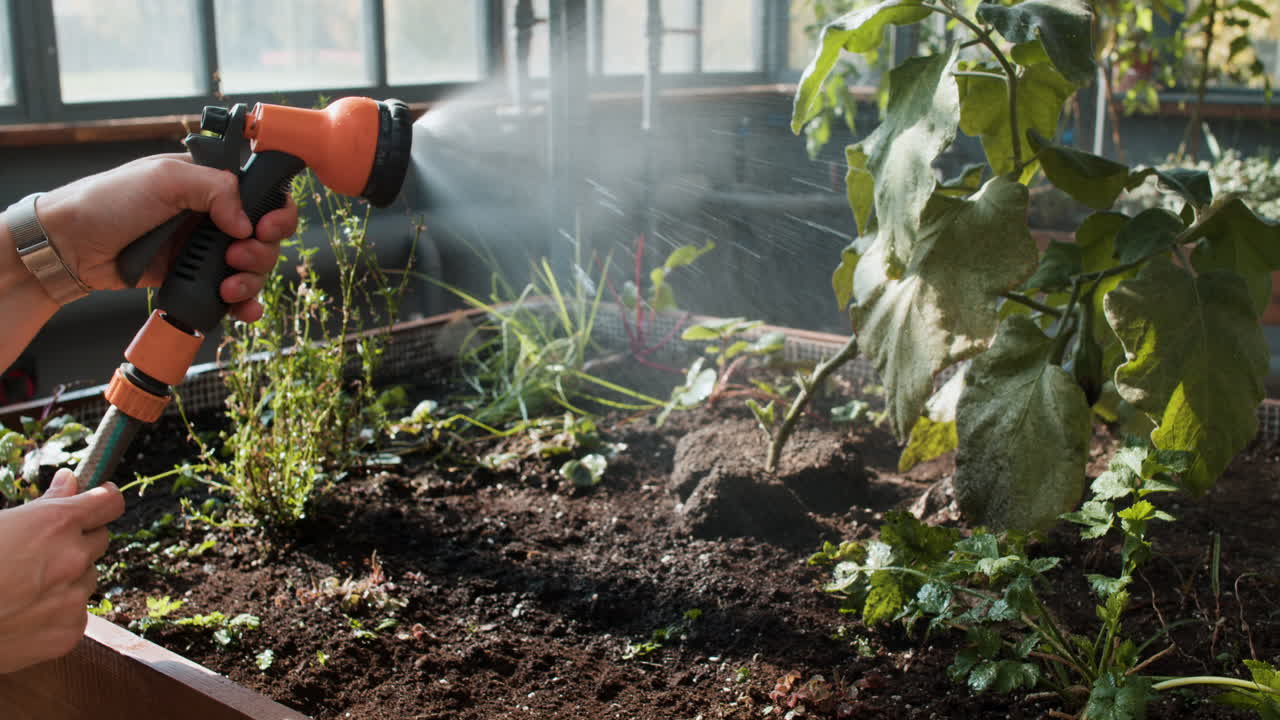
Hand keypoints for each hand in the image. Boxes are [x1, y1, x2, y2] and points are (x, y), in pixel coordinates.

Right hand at [0, 470, 124, 672]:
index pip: (108, 502)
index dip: (106, 499)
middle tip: (43, 552)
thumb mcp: (0, 523)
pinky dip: (58, 613)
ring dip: (68, 579)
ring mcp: (74, 597)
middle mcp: (73, 557)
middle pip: (99, 540)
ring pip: (87, 578)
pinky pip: (76, 613)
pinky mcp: (71, 630)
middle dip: (79, 541)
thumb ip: (44, 503)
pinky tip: (24, 614)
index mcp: (56, 523)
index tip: (104, 500)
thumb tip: (69, 480)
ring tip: (24, 587)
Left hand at [34, 154, 298, 321]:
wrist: (69, 247)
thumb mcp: (163, 179)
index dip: (277, 212)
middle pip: (266, 236)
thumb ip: (215, 189)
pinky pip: (233, 293)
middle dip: (261, 251)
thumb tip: (247, 222)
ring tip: (227, 287)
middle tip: (235, 256)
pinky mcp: (194, 278)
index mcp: (210, 182)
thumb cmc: (106, 202)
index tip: (265, 228)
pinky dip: (245, 303)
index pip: (264, 192)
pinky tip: (243, 308)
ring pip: (254, 267)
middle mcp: (213, 215)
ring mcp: (204, 248)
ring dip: (251, 280)